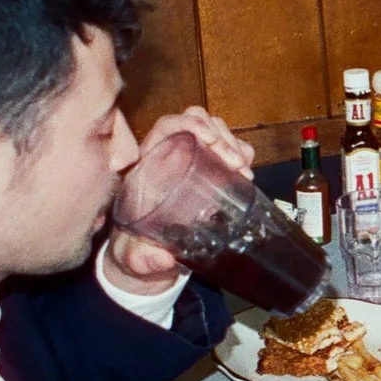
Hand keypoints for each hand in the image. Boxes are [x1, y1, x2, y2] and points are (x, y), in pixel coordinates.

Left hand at [104, 108, 254, 292]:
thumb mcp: (134, 255)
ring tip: (243, 170)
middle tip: (235, 162)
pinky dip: (243, 154)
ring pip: (216, 132)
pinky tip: (246, 171)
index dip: (190, 124)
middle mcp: (171, 157)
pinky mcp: (210, 173)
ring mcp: (193, 163)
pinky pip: (229, 151)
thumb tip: (162, 257)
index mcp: (148, 165)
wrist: (148, 257)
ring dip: (234, 145)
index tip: (210, 139)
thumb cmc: (135, 250)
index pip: (168, 126)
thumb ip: (141, 258)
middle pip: (198, 122)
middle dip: (221, 136)